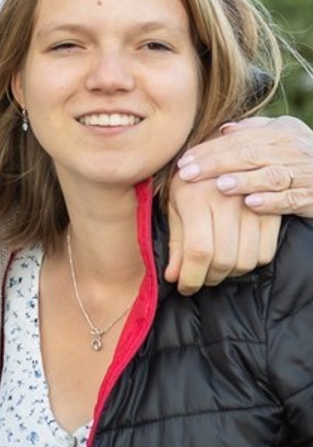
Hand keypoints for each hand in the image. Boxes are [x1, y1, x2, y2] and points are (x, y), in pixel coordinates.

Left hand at [165, 169, 278, 294]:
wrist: (217, 159)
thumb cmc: (188, 185)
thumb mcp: (174, 209)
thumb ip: (176, 244)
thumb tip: (174, 277)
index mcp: (196, 198)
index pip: (198, 250)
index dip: (192, 277)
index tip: (184, 288)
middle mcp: (227, 200)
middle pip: (224, 259)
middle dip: (208, 278)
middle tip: (198, 279)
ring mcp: (253, 206)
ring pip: (246, 260)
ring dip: (228, 274)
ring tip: (213, 269)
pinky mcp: (271, 212)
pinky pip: (265, 253)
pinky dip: (249, 264)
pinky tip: (234, 258)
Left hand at [178, 115, 312, 217]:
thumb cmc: (296, 158)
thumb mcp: (279, 137)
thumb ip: (252, 132)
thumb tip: (222, 129)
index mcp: (281, 132)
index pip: (240, 138)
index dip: (210, 149)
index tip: (184, 160)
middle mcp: (293, 149)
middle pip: (250, 154)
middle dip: (216, 164)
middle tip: (188, 174)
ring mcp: (304, 173)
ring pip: (271, 175)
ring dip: (244, 181)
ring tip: (220, 185)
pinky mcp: (311, 196)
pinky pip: (291, 198)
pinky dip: (271, 202)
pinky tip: (251, 204)